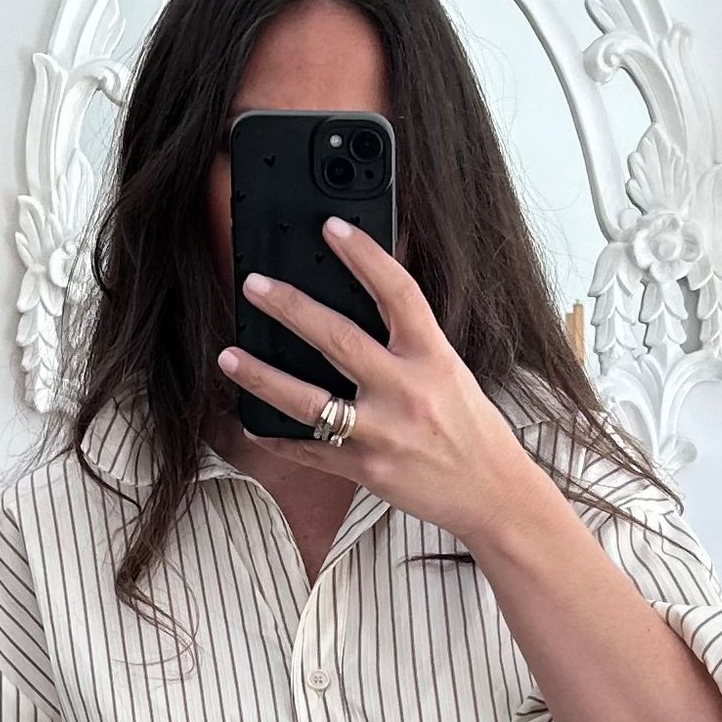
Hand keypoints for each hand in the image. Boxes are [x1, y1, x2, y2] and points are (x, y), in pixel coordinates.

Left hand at [215, 216, 542, 546]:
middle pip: (338, 339)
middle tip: (253, 286)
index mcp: (433, 358)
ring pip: (309, 402)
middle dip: (290, 308)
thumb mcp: (449, 370)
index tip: (331, 227)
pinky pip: (309, 452)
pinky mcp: (367, 470)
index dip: (364, 255)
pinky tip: (249, 419)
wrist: (492, 493)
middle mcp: (407, 391)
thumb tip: (367, 295)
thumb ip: (410, 338)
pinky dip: (276, 437)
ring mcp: (383, 434)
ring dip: (262, 376)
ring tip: (229, 356)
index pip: (397, 292)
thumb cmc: (470, 428)